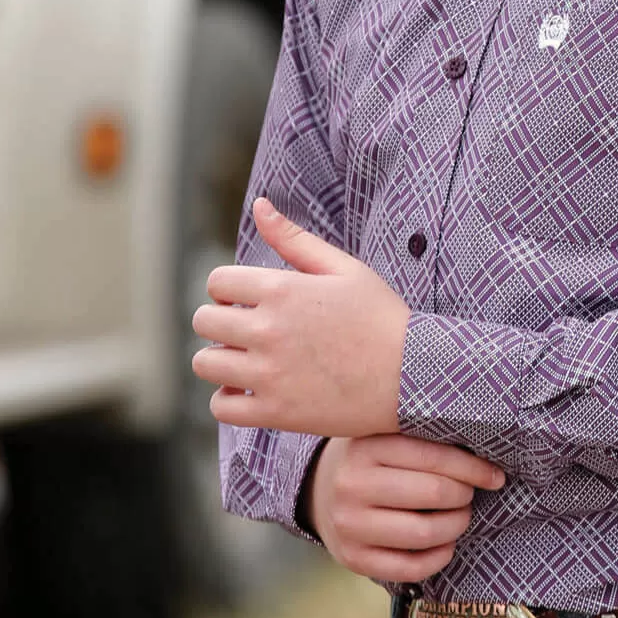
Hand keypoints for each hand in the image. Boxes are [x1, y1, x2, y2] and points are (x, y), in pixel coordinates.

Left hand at [191, 197, 410, 437]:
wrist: (413, 376)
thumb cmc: (381, 317)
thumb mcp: (344, 268)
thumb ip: (295, 238)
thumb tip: (259, 205)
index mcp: (282, 289)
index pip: (217, 282)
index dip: (228, 288)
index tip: (245, 298)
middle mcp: (268, 330)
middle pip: (204, 320)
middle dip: (220, 319)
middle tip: (246, 328)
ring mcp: (269, 374)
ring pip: (204, 363)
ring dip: (220, 359)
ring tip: (246, 359)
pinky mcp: (275, 411)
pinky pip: (220, 407)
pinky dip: (228, 399)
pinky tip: (250, 390)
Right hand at [309, 434, 505, 583]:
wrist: (319, 491)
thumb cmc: (371, 459)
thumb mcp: (386, 435)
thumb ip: (424, 438)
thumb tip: (486, 453)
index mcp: (365, 447)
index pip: (433, 456)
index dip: (473, 468)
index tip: (494, 475)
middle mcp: (351, 485)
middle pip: (434, 493)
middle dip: (464, 495)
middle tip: (470, 494)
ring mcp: (349, 526)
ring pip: (424, 533)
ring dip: (456, 525)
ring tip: (460, 516)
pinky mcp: (352, 559)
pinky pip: (410, 567)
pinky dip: (440, 557)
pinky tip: (446, 544)